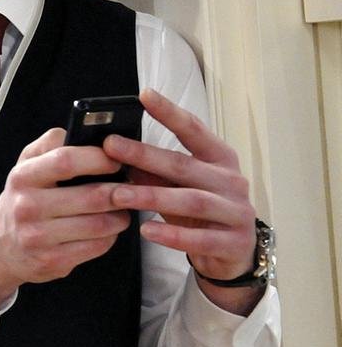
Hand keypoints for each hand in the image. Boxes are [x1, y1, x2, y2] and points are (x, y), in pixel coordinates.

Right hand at [0, 128, 131, 306]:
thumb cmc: (21, 200)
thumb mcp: (25, 166)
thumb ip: (50, 144)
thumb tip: (83, 133)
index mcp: (23, 176)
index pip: (66, 160)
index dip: (99, 158)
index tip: (116, 159)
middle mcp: (27, 206)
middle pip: (91, 196)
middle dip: (120, 191)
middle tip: (131, 188)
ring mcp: (39, 237)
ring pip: (100, 224)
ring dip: (120, 216)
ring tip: (121, 210)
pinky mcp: (52, 261)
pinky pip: (97, 247)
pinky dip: (110, 237)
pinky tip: (106, 230)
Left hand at [103, 89, 261, 313]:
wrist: (234, 252)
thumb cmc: (200, 210)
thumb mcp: (178, 185)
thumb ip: (153, 169)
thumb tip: (114, 149)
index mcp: (220, 158)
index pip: (194, 129)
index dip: (169, 112)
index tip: (144, 95)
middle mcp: (232, 181)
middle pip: (183, 165)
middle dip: (144, 155)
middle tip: (110, 146)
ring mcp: (237, 212)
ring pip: (191, 200)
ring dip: (152, 196)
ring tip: (118, 195)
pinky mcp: (234, 242)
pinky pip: (200, 238)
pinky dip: (172, 234)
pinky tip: (146, 230)